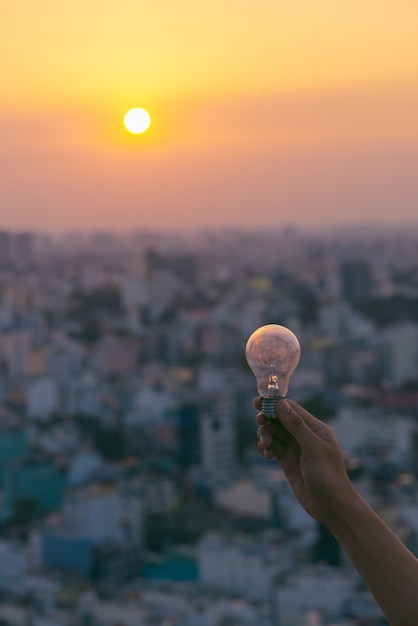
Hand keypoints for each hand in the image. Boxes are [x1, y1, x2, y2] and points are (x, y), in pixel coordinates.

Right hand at [256, 397, 351, 524]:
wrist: (331, 507)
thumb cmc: (328, 475)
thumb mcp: (312, 448)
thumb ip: (296, 426)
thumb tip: (281, 404)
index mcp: (315, 428)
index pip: (292, 409)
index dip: (274, 404)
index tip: (257, 403)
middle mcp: (305, 435)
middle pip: (280, 420)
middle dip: (268, 420)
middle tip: (259, 423)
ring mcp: (295, 449)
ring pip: (274, 434)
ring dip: (266, 436)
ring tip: (265, 446)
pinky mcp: (288, 461)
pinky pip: (273, 448)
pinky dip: (266, 448)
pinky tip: (266, 455)